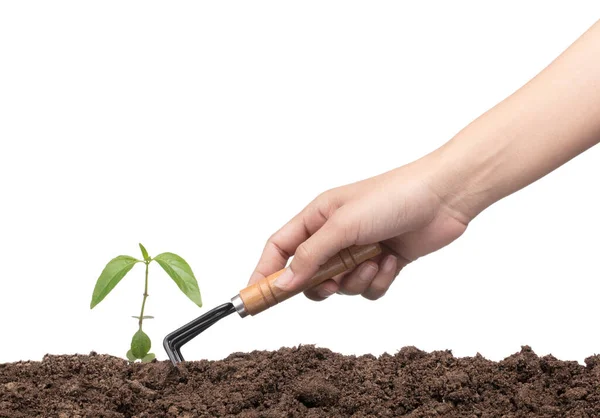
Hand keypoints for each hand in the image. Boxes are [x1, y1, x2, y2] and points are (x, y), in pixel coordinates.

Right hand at [248, 156, 469, 300]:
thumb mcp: (343, 225)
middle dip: (320, 284)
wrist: (443, 196)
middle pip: (308, 274)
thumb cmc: (391, 197)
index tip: (253, 298)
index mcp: (317, 218)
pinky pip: (368, 289)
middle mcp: (334, 235)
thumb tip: (283, 283)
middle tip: (332, 284)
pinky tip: (392, 261)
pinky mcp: (382, 263)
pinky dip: (379, 281)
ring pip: (341, 286)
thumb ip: (310, 256)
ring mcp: (359, 250)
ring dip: (357, 280)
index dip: (264, 272)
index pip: (279, 248)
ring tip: (374, 260)